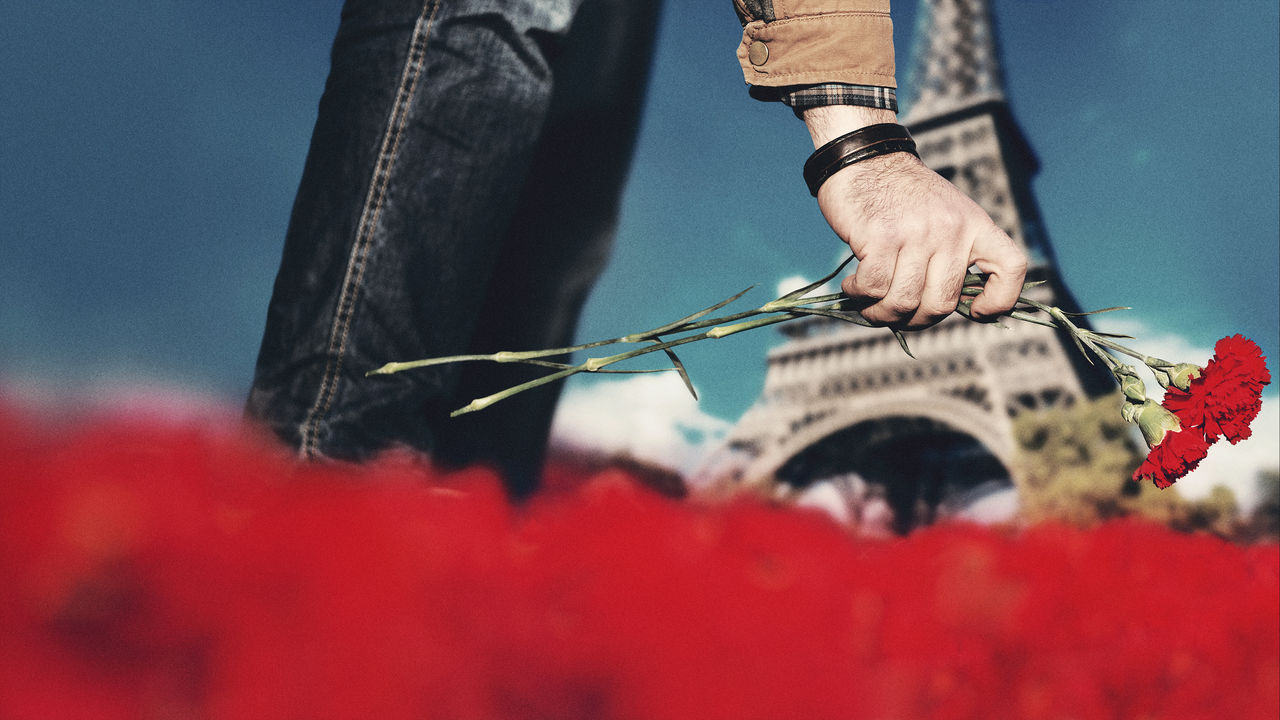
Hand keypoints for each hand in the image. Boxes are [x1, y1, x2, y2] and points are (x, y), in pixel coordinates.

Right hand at [803, 106, 1027, 328]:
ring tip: (868, 304)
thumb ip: (950, 254)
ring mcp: (916, 233)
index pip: (1012, 267)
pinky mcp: (881, 237)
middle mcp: (951, 229)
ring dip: (880, 313)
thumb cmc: (901, 196)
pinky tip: (852, 287)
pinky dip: (859, 295)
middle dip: (915, 321)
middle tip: (895, 313)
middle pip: (941, 303)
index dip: (1000, 300)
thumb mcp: (944, 215)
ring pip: (903, 302)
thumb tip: (937, 308)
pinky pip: (873, 288)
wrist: (864, 157)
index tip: (975, 312)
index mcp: (974, 224)